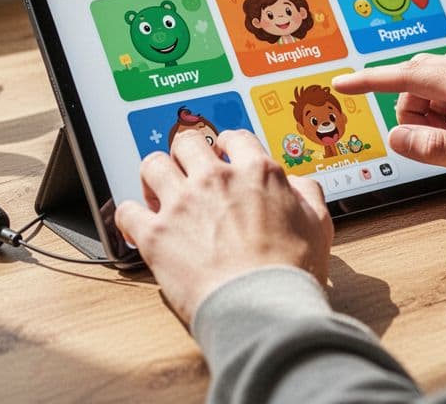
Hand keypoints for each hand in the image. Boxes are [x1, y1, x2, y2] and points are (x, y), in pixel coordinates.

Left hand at [115, 129, 333, 324]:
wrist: (264, 309)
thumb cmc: (292, 273)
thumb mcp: (318, 224)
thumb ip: (307, 193)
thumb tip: (295, 183)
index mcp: (256, 173)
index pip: (235, 138)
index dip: (226, 144)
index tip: (222, 153)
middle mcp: (216, 179)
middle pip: (187, 143)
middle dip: (185, 154)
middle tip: (186, 171)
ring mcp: (183, 204)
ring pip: (153, 165)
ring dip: (154, 177)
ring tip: (158, 193)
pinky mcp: (156, 235)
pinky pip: (127, 212)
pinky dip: (129, 217)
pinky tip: (138, 226)